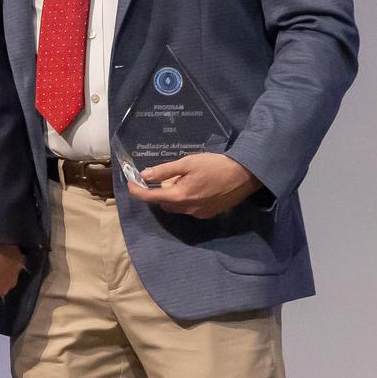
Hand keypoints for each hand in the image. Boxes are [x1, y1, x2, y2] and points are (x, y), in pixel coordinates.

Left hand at [128, 152, 261, 218]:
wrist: (245, 175)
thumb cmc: (215, 165)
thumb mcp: (187, 163)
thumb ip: (165, 170)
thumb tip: (145, 175)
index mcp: (180, 196)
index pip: (151, 197)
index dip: (137, 191)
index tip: (130, 183)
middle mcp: (188, 209)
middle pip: (163, 204)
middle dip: (158, 193)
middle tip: (162, 177)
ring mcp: (199, 213)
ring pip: (176, 208)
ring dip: (172, 196)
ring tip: (182, 180)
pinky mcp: (209, 214)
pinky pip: (189, 209)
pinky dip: (185, 200)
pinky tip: (195, 187)